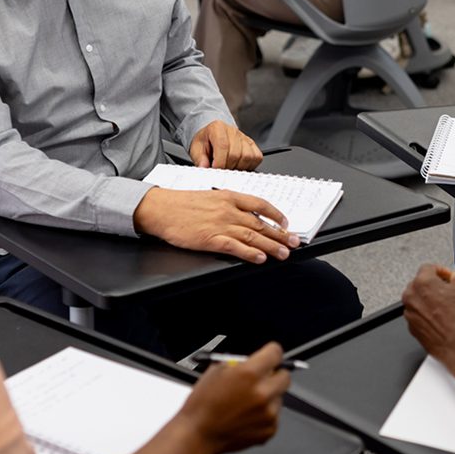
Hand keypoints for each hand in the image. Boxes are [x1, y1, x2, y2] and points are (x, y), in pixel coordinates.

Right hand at [134, 185, 298, 262]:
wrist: (160, 208)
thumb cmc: (181, 203)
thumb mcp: (210, 195)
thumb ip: (228, 203)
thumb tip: (245, 213)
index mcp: (229, 196)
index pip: (260, 204)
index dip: (276, 214)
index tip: (286, 223)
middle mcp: (228, 209)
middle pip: (261, 223)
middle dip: (280, 234)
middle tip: (294, 242)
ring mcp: (220, 224)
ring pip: (252, 235)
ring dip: (271, 246)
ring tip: (283, 253)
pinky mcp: (210, 239)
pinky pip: (235, 246)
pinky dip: (250, 253)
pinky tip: (260, 258)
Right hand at [178, 341, 290, 453]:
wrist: (198, 435)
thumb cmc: (202, 405)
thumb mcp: (216, 371)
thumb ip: (240, 364)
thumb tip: (255, 361)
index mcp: (249, 374)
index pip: (276, 353)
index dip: (271, 353)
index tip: (269, 356)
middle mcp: (262, 393)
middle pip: (284, 376)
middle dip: (274, 375)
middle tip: (261, 379)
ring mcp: (268, 413)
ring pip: (279, 397)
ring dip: (268, 396)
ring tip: (247, 403)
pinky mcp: (269, 429)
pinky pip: (275, 415)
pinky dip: (265, 414)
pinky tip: (247, 416)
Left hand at [190, 120, 262, 168]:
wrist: (211, 136)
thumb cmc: (204, 142)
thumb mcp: (196, 148)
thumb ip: (199, 158)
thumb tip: (204, 168)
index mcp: (217, 128)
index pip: (223, 145)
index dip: (219, 162)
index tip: (215, 170)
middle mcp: (232, 131)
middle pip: (235, 153)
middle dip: (227, 167)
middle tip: (220, 172)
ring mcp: (244, 137)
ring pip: (248, 156)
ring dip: (238, 167)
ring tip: (229, 169)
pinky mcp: (252, 144)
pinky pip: (256, 157)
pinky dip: (249, 166)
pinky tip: (238, 167)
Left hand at [402, 264, 454, 364]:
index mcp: (423, 283)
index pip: (428, 268)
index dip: (442, 271)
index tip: (450, 277)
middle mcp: (412, 298)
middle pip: (420, 284)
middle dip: (435, 286)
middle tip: (450, 292)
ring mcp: (410, 315)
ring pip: (419, 301)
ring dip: (431, 301)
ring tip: (448, 308)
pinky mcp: (413, 330)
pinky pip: (419, 317)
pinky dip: (429, 316)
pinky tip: (444, 320)